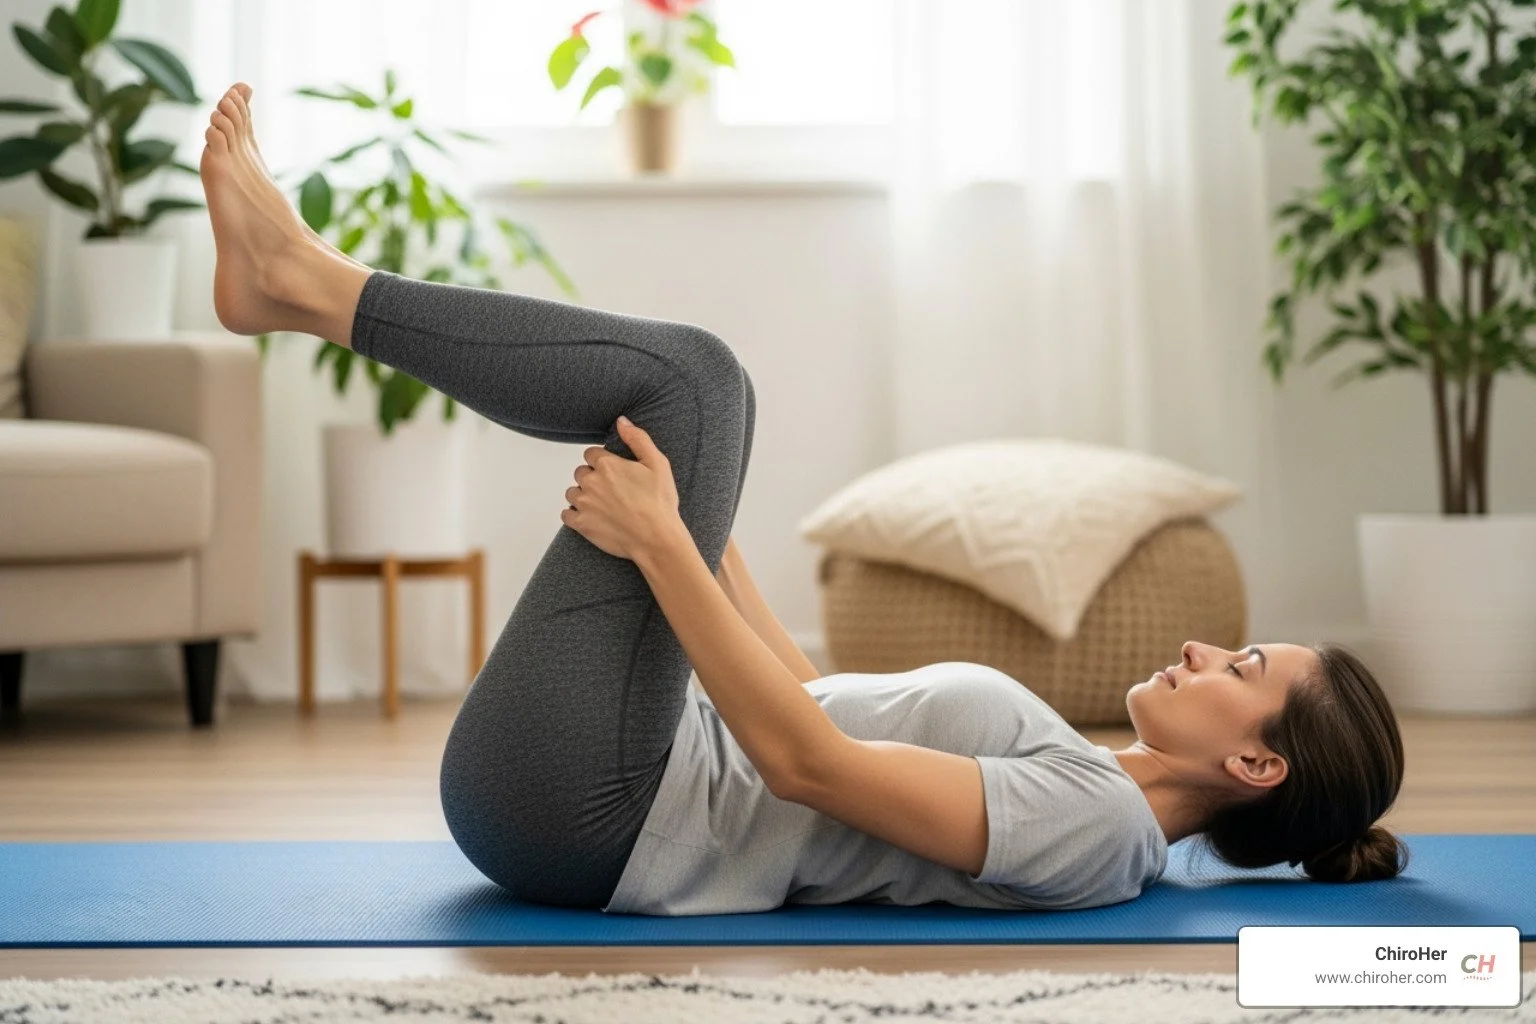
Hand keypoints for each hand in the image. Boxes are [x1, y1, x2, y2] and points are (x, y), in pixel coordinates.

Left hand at [560, 416, 681, 560]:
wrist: (657, 538)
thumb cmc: (660, 502)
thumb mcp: (658, 464)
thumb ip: (637, 438)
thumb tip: (621, 421)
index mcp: (607, 465)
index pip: (591, 454)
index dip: (602, 461)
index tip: (613, 472)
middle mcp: (591, 482)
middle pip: (580, 472)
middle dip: (592, 478)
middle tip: (610, 490)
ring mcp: (584, 504)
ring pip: (572, 492)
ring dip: (582, 496)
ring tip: (602, 505)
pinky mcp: (581, 524)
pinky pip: (566, 515)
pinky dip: (574, 515)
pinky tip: (590, 517)